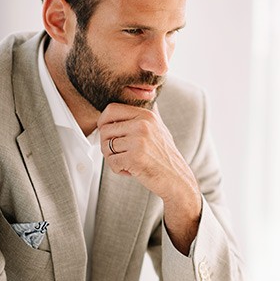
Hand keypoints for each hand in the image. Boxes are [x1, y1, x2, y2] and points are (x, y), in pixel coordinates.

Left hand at [98, 103, 200, 252]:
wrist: (177, 180)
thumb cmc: (165, 157)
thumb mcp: (158, 129)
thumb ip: (143, 116)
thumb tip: (131, 100)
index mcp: (146, 115)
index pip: (111, 109)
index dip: (102, 122)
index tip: (106, 133)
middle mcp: (143, 125)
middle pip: (105, 129)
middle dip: (106, 144)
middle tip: (117, 154)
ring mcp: (139, 141)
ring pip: (106, 147)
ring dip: (112, 159)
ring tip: (127, 163)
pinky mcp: (135, 158)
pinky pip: (111, 162)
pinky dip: (117, 169)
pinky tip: (130, 171)